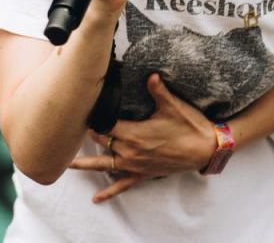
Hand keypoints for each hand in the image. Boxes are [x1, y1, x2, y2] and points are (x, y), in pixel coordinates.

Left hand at [69, 73, 216, 202]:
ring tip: (67, 164)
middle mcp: (131, 152)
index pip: (105, 125)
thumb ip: (158, 89)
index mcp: (135, 134)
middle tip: (72, 126)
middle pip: (102, 142)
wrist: (206, 149)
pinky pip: (122, 186)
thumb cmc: (189, 126)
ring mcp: (136, 165)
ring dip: (86, 164)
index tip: (81, 109)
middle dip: (89, 134)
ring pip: (105, 165)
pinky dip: (109, 192)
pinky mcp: (143, 174)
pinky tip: (96, 198)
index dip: (93, 117)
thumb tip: (150, 74)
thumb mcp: (172, 105)